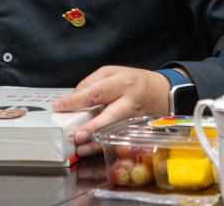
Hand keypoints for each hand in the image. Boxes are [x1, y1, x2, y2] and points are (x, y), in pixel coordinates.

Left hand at [52, 66, 171, 156]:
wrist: (164, 92)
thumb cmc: (134, 80)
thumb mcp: (112, 72)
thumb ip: (91, 83)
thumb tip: (74, 99)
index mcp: (121, 83)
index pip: (95, 92)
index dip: (76, 101)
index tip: (59, 107)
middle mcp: (129, 101)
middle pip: (110, 115)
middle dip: (94, 127)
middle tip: (78, 135)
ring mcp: (135, 118)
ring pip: (116, 131)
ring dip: (99, 142)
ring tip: (83, 148)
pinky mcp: (138, 130)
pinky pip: (121, 139)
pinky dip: (108, 146)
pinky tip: (96, 150)